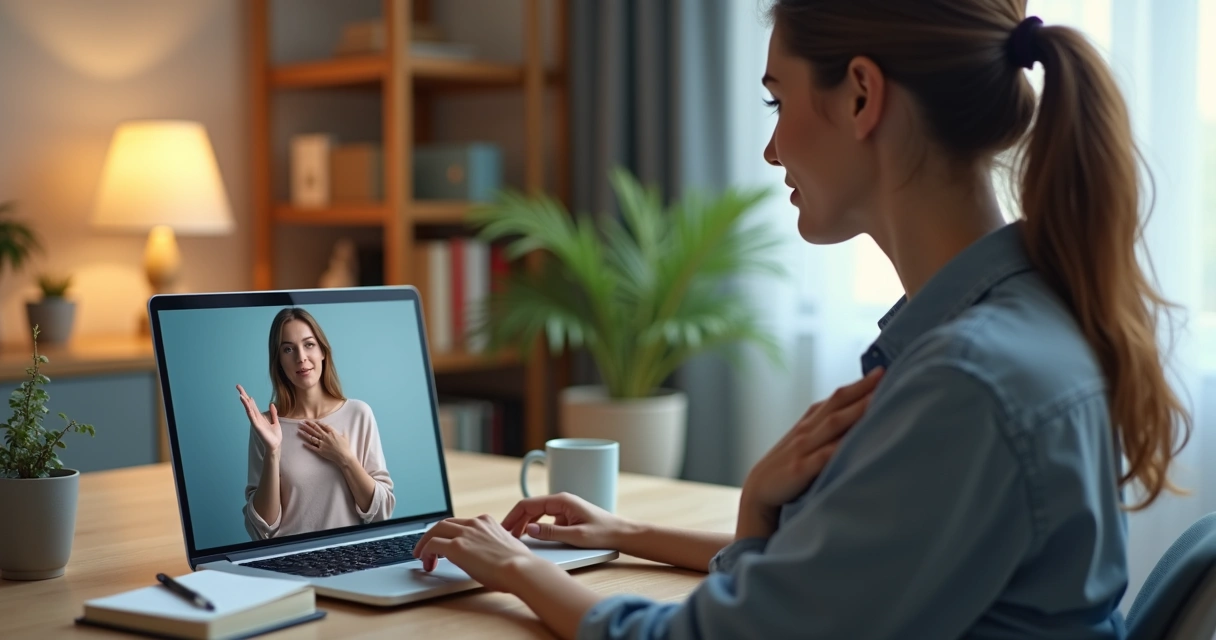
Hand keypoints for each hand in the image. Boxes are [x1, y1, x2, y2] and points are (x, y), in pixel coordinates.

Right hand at [237, 384, 280, 452]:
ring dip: (245, 401)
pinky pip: (251, 416)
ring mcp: (255, 422)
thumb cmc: (274, 436)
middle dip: (243, 395)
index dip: (248, 398)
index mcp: (260, 417)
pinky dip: (248, 409)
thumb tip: (271, 403)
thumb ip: (273, 413)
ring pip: (249, 409)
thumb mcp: (275, 422)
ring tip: (240, 393)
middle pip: (248, 404)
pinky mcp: (256, 426)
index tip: (243, 391)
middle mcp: (256, 418)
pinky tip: (246, 403)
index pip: (252, 405)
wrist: (275, 445)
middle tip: (238, 386)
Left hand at [298, 420, 352, 464]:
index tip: (311, 420)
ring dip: (305, 433)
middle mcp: (325, 437)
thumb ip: (344, 432)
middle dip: (308, 425)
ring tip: (299, 430)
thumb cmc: (345, 447)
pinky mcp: (320, 451)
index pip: (322, 426)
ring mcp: (322, 444)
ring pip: (311, 437)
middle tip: (301, 422)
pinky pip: (312, 447)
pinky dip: (307, 445)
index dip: (316, 423)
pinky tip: (302, 443)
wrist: (343, 456)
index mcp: (332, 433)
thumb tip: (344, 428)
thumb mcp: (345, 437)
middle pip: (315, 430)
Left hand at [412, 514, 545, 591]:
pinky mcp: (455, 547)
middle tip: (428, 547)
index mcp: (487, 522)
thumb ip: (494, 545)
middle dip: (433, 535)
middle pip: (444, 523)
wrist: (520, 568)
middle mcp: (474, 523)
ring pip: (434, 531)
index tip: (447, 543)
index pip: (461, 523)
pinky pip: (431, 545)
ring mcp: (464, 534)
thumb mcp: (506, 547)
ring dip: (425, 543)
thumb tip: (491, 555)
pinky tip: (426, 562)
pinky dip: (425, 552)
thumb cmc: (519, 564)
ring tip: (422, 556)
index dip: (451, 533)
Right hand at [501, 492, 629, 548]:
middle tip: (505, 536)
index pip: (528, 504)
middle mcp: (561, 501)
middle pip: (530, 508)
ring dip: (525, 524)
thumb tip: (529, 529)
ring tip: (514, 538)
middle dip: (516, 521)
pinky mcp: (567, 518)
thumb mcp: (576, 536)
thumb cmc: (603, 533)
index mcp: (562, 501)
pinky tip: (531, 538)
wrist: (622, 534)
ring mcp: (564, 509)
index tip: (503, 529)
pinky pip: (546, 520)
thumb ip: (551, 533)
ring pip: (537, 514)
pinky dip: (536, 528)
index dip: (513, 516)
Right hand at [738, 367, 883, 538]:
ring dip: (855, 410)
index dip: (857, 384)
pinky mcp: (799, 469)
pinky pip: (822, 457)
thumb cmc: (787, 465)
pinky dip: (837, 447)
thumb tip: (857, 413)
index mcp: (809, 422)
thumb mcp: (804, 441)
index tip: (881, 371)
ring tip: (876, 399)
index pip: (836, 398)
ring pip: (832, 424)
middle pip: (837, 404)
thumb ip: (825, 426)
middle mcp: (807, 430)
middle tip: (884, 374)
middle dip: (861, 389)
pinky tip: (854, 441)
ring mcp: (803, 449)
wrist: (758, 491)